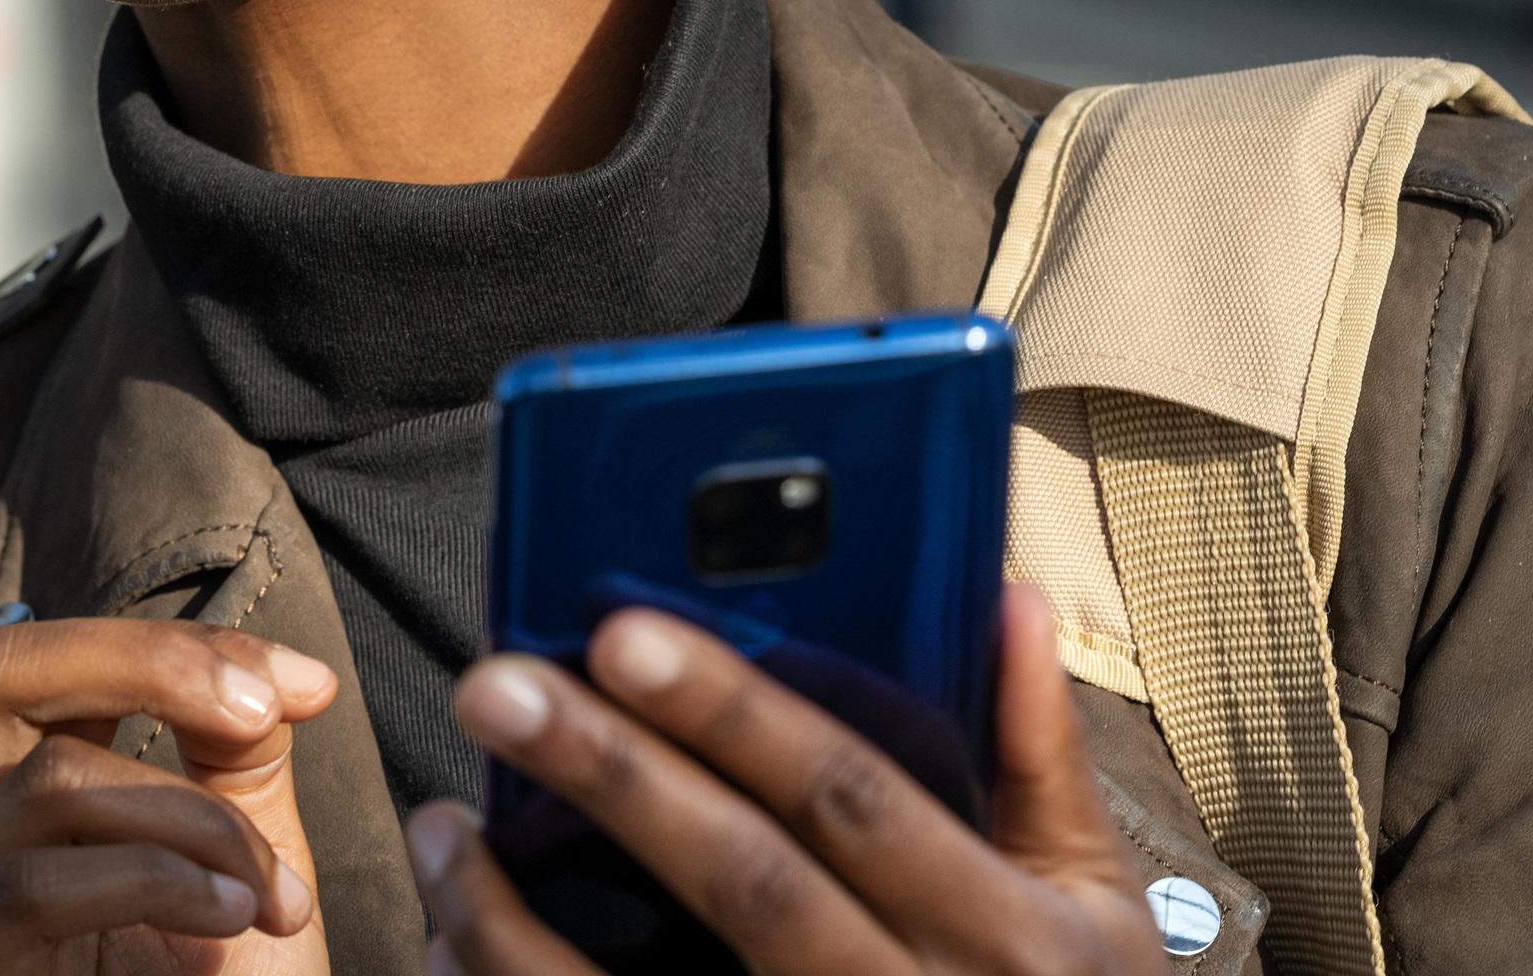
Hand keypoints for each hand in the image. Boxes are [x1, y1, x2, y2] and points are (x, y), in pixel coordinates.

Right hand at [0, 615, 338, 975]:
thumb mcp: (235, 871)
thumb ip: (230, 766)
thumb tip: (264, 676)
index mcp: (0, 807)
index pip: (44, 662)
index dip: (171, 645)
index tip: (305, 685)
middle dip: (147, 663)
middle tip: (267, 712)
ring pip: (44, 784)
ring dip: (193, 821)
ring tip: (274, 894)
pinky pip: (35, 890)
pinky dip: (155, 880)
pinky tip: (232, 917)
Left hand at [408, 585, 1163, 974]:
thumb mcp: (1095, 913)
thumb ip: (1040, 756)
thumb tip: (1003, 591)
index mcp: (1002, 937)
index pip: (852, 800)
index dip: (736, 714)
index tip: (621, 632)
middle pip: (742, 883)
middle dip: (612, 775)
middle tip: (496, 686)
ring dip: (516, 917)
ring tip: (436, 828)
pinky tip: (453, 940)